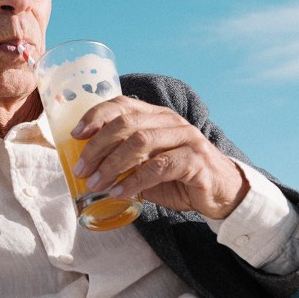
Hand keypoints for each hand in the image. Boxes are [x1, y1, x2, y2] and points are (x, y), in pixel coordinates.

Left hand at [70, 96, 249, 218]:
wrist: (223, 194)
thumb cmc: (180, 178)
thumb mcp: (148, 165)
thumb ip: (124, 160)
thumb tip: (88, 167)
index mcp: (157, 116)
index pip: (122, 104)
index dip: (96, 116)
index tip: (75, 135)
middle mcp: (171, 121)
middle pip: (126, 123)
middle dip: (98, 146)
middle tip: (81, 169)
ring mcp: (186, 138)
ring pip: (141, 142)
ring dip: (112, 164)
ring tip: (96, 183)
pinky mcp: (196, 160)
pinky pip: (159, 166)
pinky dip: (135, 181)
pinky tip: (120, 193)